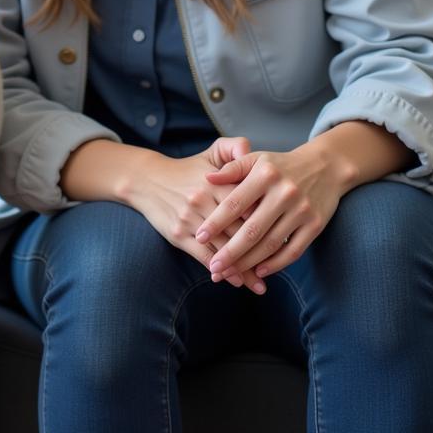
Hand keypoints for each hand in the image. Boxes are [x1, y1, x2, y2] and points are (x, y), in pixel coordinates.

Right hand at [120, 136, 268, 293]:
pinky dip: (221, 269)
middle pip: (238, 230)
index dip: (267, 223)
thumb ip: (236, 148)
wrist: (148, 180)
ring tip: (260, 285)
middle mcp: (203, 200)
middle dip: (259, 251)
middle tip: (277, 267)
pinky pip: (204, 256)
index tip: (284, 237)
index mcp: (217, 182)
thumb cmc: (188, 169)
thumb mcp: (212, 152)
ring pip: (223, 247)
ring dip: (243, 269)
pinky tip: (235, 280)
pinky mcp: (178, 234)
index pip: (249, 206)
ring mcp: (190, 219)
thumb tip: (254, 153)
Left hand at [194, 143, 349, 280]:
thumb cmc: (281, 165)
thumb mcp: (256, 159)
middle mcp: (284, 192)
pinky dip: (276, 264)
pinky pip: (293, 251)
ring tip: (230, 273)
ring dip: (249, 263)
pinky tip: (259, 272)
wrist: (325, 167)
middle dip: (230, 252)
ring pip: (271, 244)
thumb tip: (207, 178)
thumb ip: (232, 169)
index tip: (200, 237)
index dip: (216, 222)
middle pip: (252, 229)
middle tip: (214, 267)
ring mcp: (301, 210)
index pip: (235, 202)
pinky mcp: (315, 225)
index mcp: (264, 174)